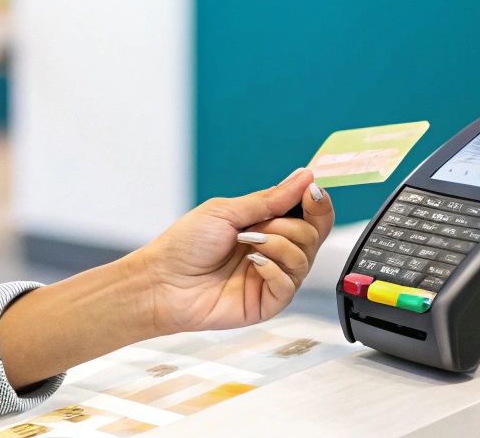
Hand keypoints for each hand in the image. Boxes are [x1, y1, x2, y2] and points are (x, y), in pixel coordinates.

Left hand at [127, 167, 334, 335]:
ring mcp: (270, 278)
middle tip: (263, 223)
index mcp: (267, 225)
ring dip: (278, 244)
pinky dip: (273, 268)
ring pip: (304, 259)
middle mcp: (273, 252)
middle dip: (292, 224)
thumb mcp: (227, 212)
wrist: (161, 282)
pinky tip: (252, 263)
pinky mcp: (265, 303)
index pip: (309, 215)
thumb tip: (304, 177)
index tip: (313, 192)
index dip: (318, 203)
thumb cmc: (184, 245)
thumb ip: (270, 199)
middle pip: (313, 236)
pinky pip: (288, 285)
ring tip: (248, 242)